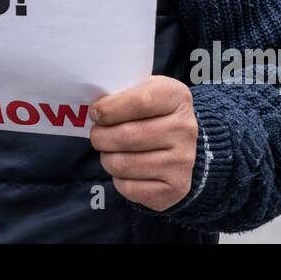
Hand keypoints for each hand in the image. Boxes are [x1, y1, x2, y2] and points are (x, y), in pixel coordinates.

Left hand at [90, 75, 197, 211]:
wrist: (180, 144)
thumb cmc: (153, 113)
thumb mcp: (143, 91)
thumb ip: (121, 94)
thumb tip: (96, 111)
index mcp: (176, 97)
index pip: (140, 102)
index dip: (110, 109)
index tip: (96, 113)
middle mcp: (185, 129)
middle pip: (127, 136)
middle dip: (100, 136)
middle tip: (97, 135)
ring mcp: (183, 161)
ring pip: (122, 164)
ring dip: (106, 158)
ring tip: (110, 151)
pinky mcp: (175, 188)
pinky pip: (128, 188)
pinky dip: (118, 179)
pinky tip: (125, 169)